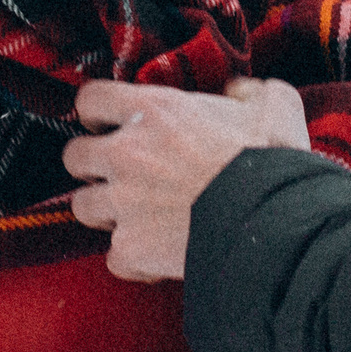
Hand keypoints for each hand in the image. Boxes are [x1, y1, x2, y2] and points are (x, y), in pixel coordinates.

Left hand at [65, 77, 309, 280]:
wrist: (271, 222)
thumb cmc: (271, 162)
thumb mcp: (276, 106)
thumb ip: (252, 92)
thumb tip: (239, 92)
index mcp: (155, 111)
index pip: (91, 99)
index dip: (97, 112)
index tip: (109, 123)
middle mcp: (128, 153)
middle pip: (74, 156)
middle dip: (92, 166)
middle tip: (121, 174)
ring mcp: (124, 203)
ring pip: (82, 206)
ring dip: (106, 212)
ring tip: (138, 216)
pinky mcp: (131, 247)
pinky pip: (114, 256)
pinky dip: (132, 259)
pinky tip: (157, 256)